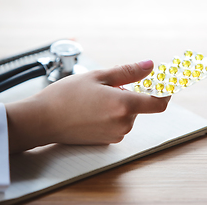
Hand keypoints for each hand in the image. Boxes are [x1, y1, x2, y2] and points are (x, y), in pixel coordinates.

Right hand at [5, 60, 169, 152]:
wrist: (41, 120)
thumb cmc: (65, 96)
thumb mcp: (98, 76)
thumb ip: (128, 72)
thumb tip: (149, 65)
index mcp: (123, 106)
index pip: (158, 103)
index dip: (164, 92)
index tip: (163, 84)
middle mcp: (123, 124)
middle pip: (139, 106)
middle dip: (129, 94)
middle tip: (107, 86)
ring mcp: (115, 134)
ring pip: (127, 114)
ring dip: (119, 104)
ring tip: (94, 99)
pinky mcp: (106, 141)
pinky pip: (117, 124)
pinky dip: (111, 114)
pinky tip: (92, 110)